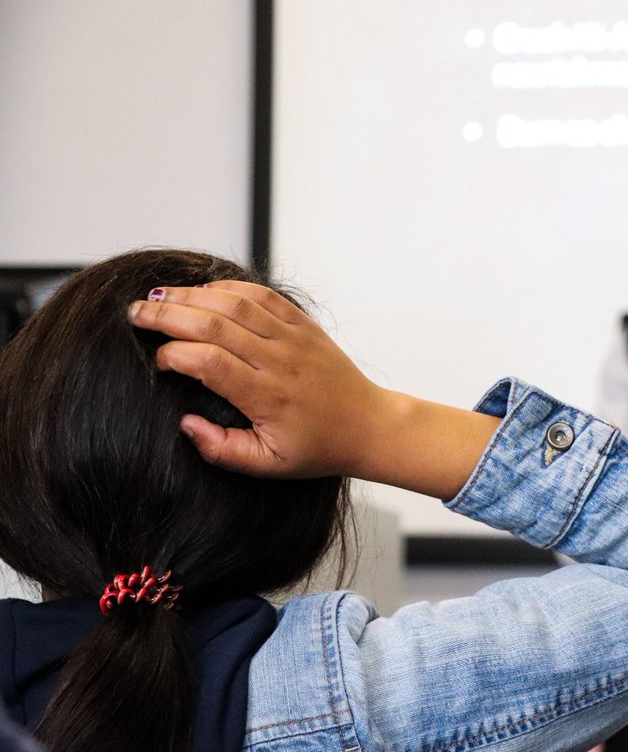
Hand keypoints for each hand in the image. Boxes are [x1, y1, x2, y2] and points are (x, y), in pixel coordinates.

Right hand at [128, 281, 388, 478]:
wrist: (368, 426)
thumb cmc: (318, 448)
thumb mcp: (268, 465)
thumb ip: (222, 450)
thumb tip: (186, 424)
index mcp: (269, 397)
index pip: (210, 363)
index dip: (175, 355)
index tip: (157, 361)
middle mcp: (281, 361)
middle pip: (216, 325)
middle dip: (169, 315)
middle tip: (134, 313)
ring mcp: (294, 338)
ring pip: (237, 303)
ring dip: (193, 294)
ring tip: (158, 295)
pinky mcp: (304, 325)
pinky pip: (264, 295)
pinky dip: (230, 286)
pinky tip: (203, 289)